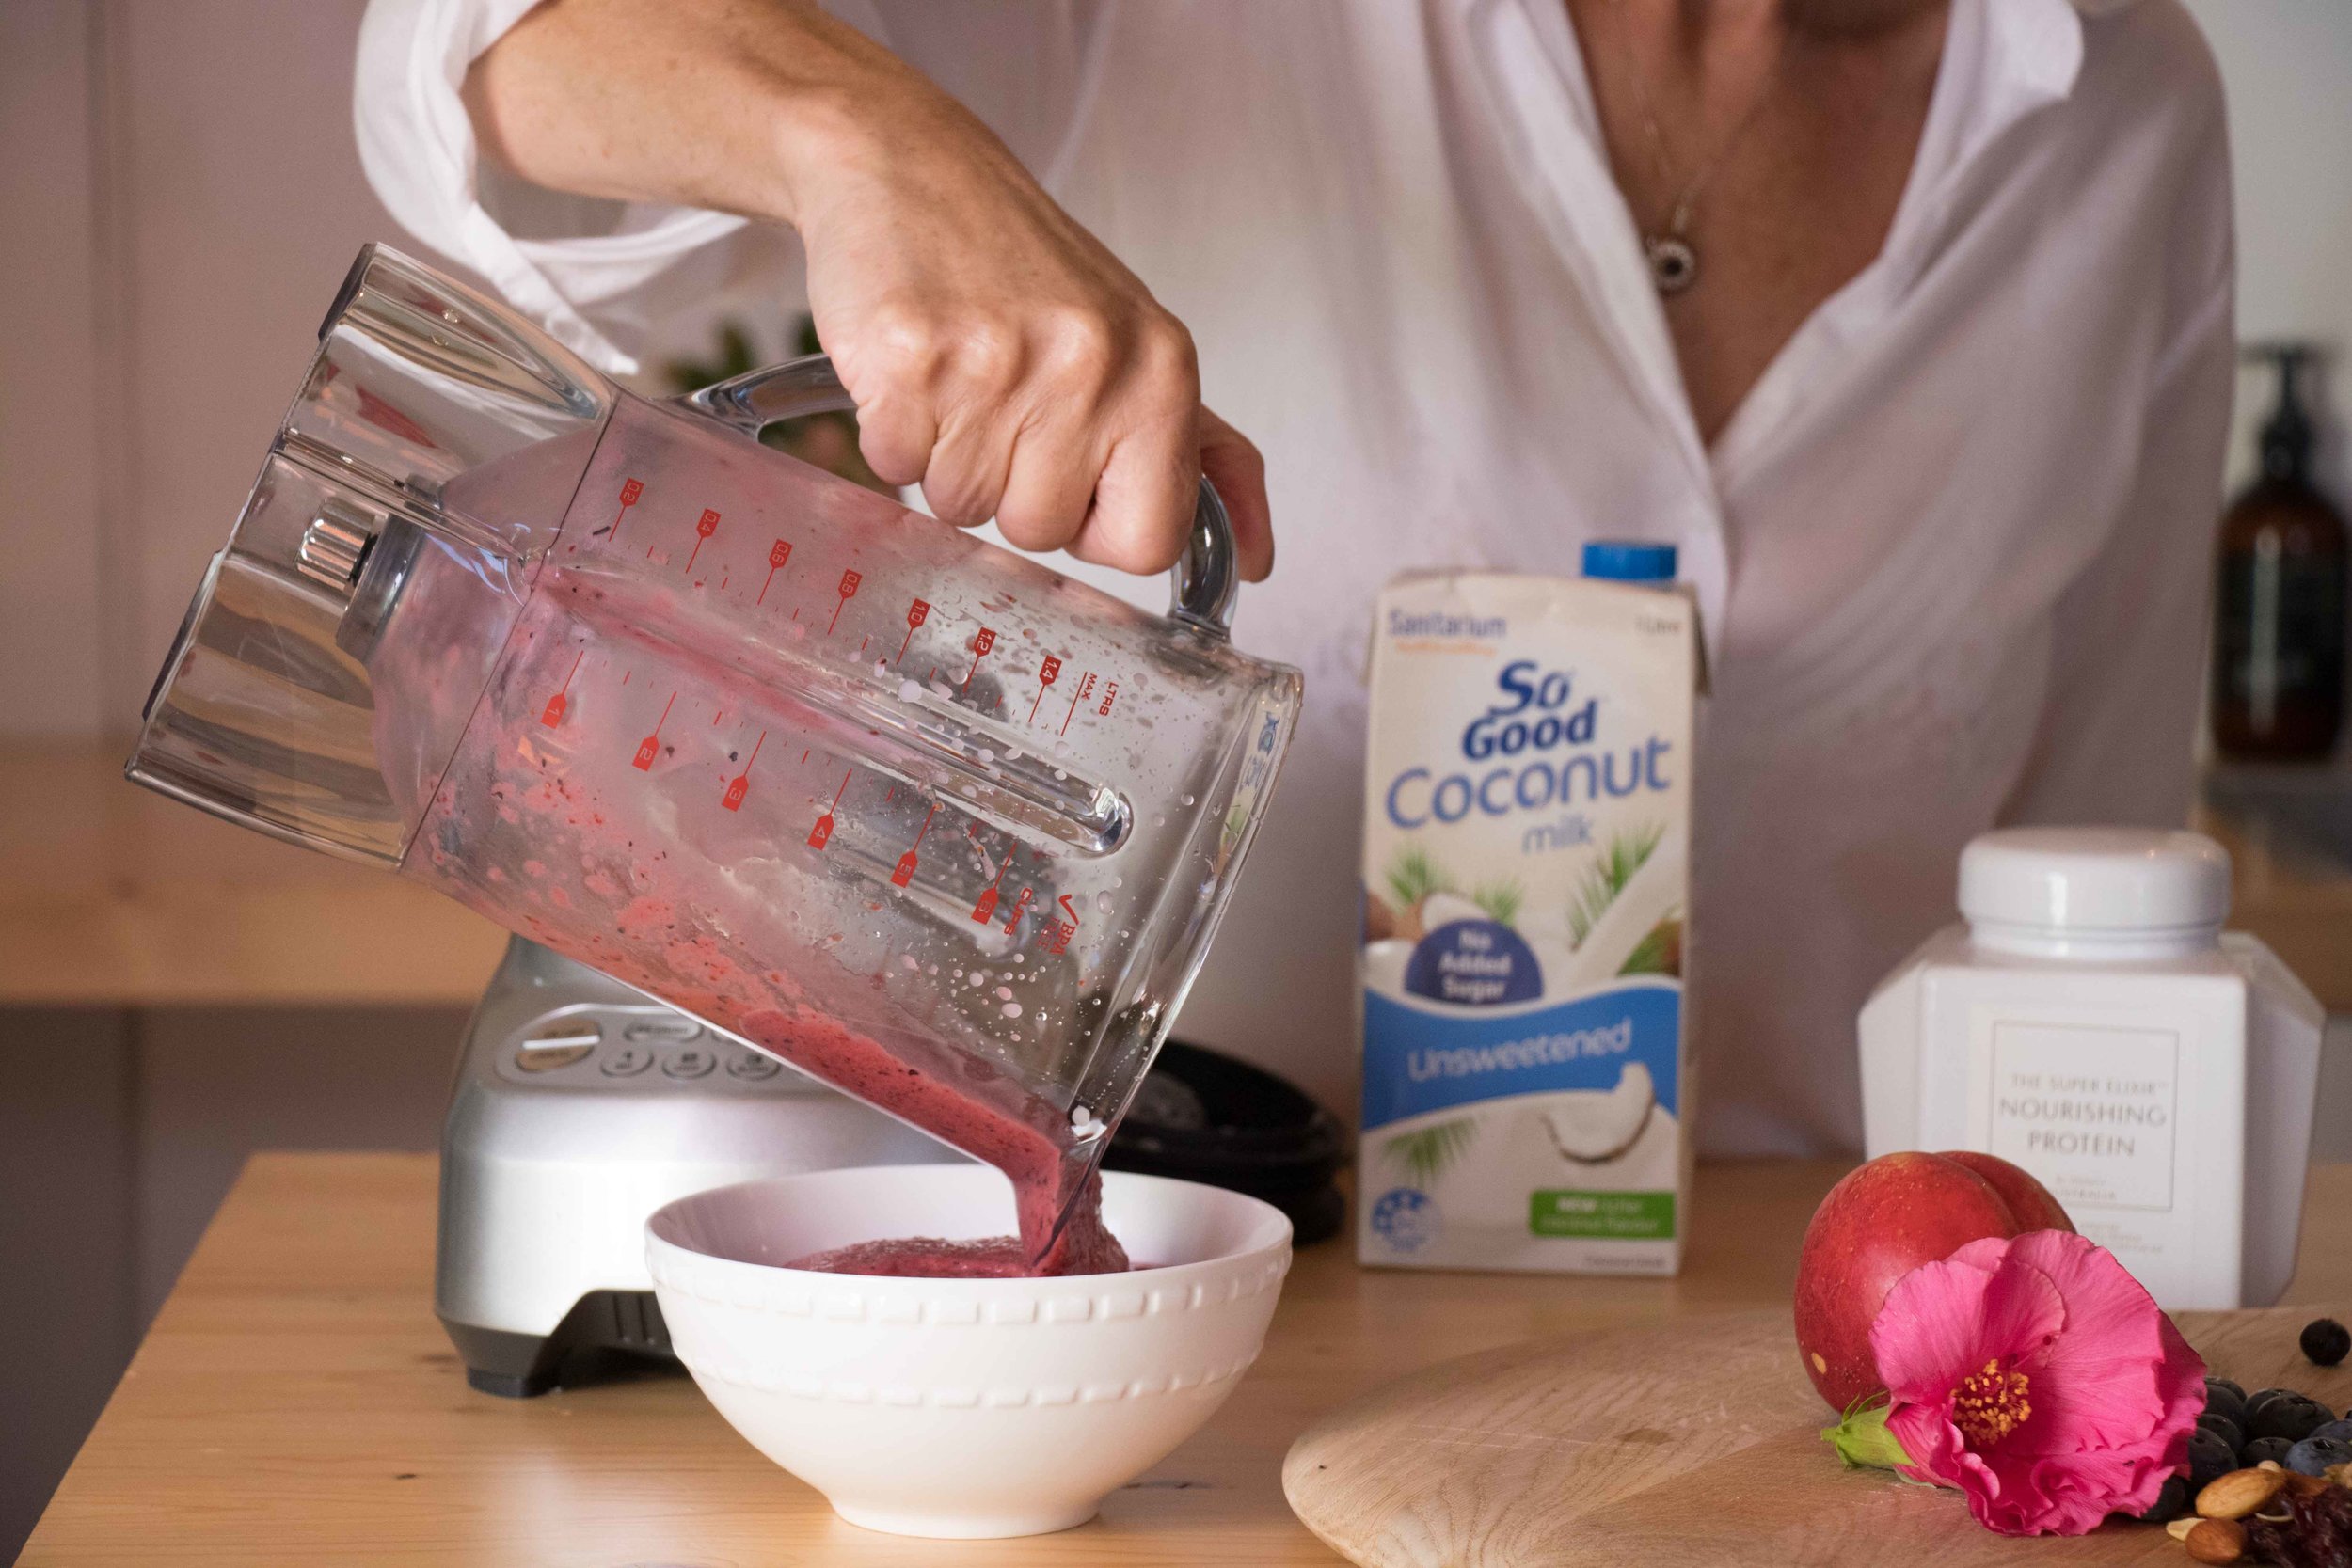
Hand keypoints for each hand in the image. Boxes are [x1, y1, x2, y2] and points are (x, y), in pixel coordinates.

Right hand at [465, 0, 1271, 580]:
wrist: (883, 154)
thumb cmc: (1005, 265)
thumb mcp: (1131, 353)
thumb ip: (1201, 455)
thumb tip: (1263, 555)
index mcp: (1159, 367)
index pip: (1136, 547)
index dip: (1075, 530)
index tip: (1046, 470)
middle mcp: (1095, 358)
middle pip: (1032, 534)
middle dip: (993, 488)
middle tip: (979, 401)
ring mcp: (1000, 353)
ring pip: (953, 505)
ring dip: (928, 458)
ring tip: (935, 370)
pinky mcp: (904, 347)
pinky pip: (885, 466)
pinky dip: (868, 431)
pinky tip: (883, 354)